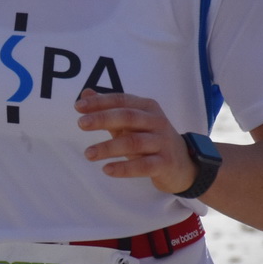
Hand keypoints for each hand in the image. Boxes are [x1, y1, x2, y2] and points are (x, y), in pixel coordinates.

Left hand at [76, 88, 196, 194]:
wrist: (184, 164)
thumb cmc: (152, 140)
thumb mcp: (132, 123)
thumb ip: (110, 109)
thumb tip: (85, 93)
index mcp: (148, 107)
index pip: (122, 100)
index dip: (100, 102)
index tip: (78, 106)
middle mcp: (157, 121)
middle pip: (128, 116)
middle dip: (103, 118)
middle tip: (80, 124)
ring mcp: (163, 142)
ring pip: (133, 142)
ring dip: (108, 147)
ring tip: (88, 154)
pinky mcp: (165, 163)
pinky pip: (143, 166)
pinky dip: (124, 168)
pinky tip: (107, 170)